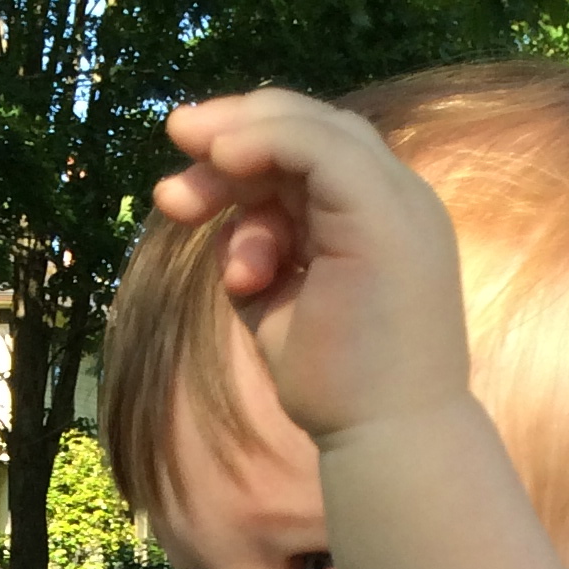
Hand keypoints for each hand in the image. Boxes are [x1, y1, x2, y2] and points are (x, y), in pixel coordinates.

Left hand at [153, 90, 472, 446]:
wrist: (385, 440)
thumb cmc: (337, 389)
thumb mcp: (281, 304)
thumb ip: (258, 255)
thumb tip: (228, 231)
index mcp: (377, 220)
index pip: (313, 154)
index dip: (246, 152)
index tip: (182, 192)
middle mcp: (397, 200)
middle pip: (310, 129)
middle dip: (231, 137)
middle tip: (170, 175)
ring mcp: (397, 203)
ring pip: (311, 129)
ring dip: (235, 146)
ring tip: (178, 201)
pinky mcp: (384, 214)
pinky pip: (317, 147)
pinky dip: (263, 141)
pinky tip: (218, 160)